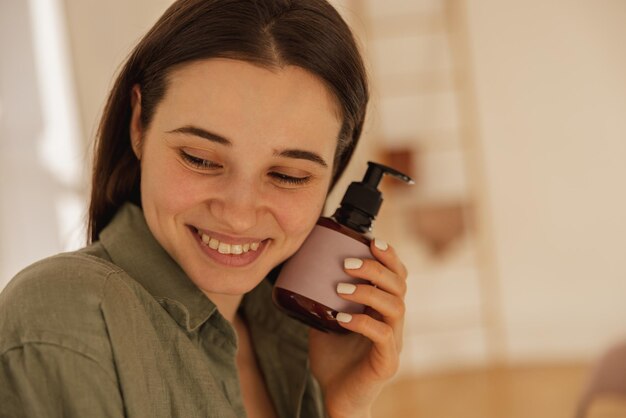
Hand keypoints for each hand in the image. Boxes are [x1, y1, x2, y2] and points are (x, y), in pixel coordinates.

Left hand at [308, 239, 406, 417]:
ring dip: (368, 292)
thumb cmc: (334, 357)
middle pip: (399, 285)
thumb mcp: (327, 319)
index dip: (390, 257)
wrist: (337, 396)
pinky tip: (342, 318)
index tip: (373, 241)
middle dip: (376, 268)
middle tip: (347, 264)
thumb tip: (300, 271)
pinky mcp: (387, 362)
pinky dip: (362, 322)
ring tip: (340, 287)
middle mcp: (393, 322)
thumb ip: (322, 298)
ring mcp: (394, 342)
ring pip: (395, 306)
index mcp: (383, 308)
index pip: (397, 276)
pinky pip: (383, 335)